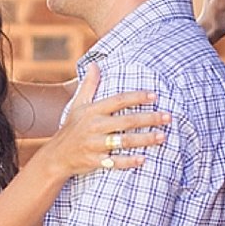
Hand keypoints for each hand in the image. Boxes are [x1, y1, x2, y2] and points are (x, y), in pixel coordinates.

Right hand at [44, 61, 166, 180]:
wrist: (56, 156)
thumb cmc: (72, 127)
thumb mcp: (77, 105)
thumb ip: (88, 85)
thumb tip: (94, 63)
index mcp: (92, 110)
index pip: (118, 100)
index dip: (136, 97)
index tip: (154, 95)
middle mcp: (94, 126)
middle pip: (126, 121)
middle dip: (149, 118)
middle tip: (168, 117)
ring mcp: (94, 144)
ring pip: (123, 141)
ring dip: (144, 139)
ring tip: (163, 136)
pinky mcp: (94, 161)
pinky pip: (114, 162)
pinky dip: (128, 161)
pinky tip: (144, 159)